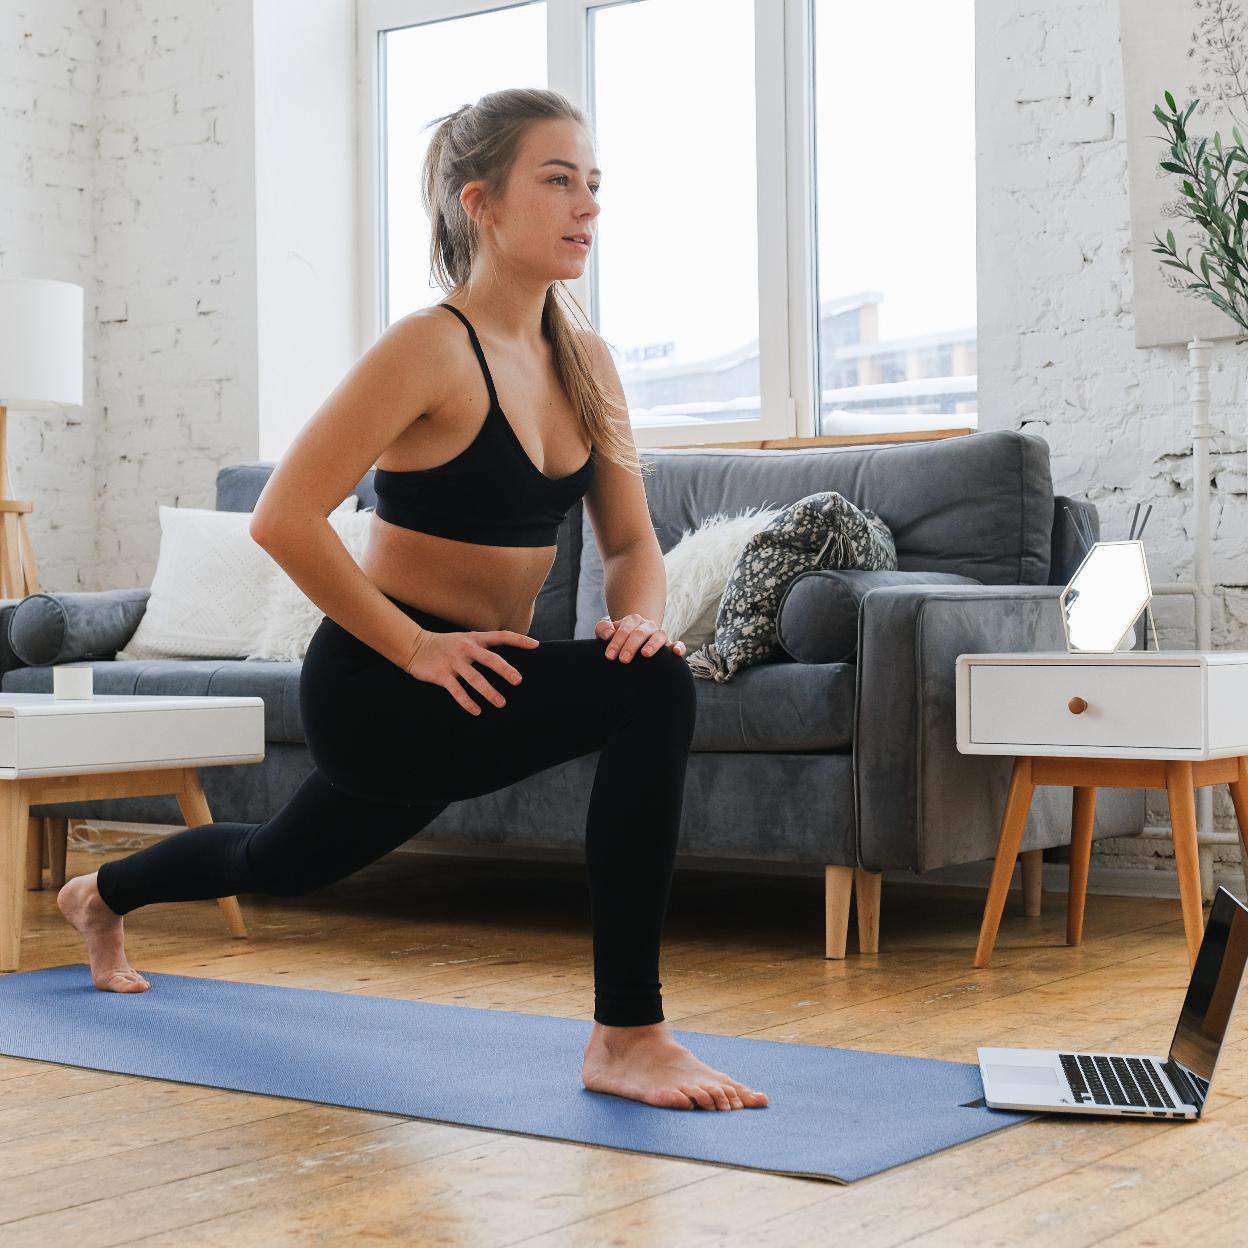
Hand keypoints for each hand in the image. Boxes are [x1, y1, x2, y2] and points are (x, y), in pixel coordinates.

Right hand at [404, 627, 539, 715]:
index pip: (501, 636)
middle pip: (490, 659)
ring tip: (501, 703)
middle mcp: (466, 648)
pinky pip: (457, 691)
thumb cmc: (446, 645)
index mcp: (474, 639)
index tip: (535, 645)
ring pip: (475, 678)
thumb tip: (505, 659)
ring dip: (489, 692)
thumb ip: (483, 646)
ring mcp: (453, 661)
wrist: (414, 646)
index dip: (519, 640)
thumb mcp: (465, 639)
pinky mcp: (441, 675)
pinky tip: (477, 711)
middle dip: (505, 670)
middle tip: (518, 681)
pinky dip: (467, 702)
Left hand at [594, 613, 686, 661]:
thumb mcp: (606, 632)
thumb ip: (603, 628)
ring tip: (645, 654)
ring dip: (652, 644)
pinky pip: (677, 643)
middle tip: (623, 660)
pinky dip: (679, 647)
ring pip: (659, 635)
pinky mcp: (669, 645)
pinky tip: (676, 653)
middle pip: (640, 633)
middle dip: (631, 646)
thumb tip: (609, 634)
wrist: (632, 641)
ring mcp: (659, 635)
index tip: (609, 656)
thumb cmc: (617, 639)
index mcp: (632, 621)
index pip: (625, 629)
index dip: (616, 642)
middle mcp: (648, 626)